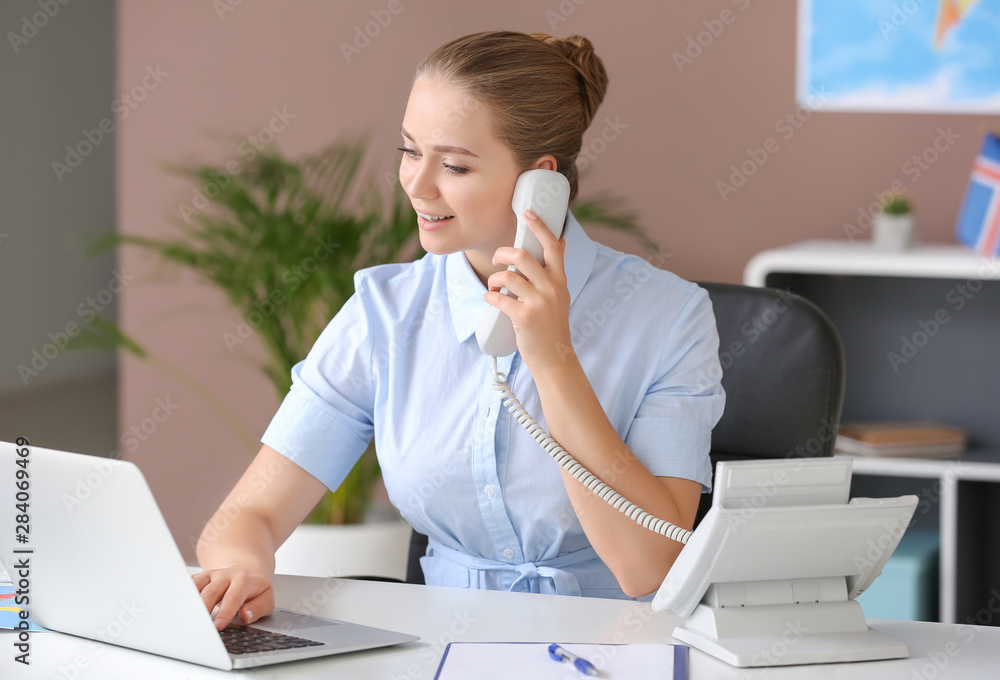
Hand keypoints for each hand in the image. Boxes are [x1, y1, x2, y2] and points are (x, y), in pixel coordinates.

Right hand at [192, 566, 274, 630]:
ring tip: (187, 619)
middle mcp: (226, 575)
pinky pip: (189, 585)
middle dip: (204, 610)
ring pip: (197, 588)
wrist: (246, 570)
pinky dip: (184, 595)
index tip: (218, 626)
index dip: (225, 612)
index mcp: (244, 580)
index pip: (233, 597)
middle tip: (200, 627)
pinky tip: (181, 607)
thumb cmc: (255, 589)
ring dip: (192, 604)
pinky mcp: (201, 577)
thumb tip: (245, 616)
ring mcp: (212, 575)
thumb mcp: (266, 599)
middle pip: (211, 593)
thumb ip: (258, 608)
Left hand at [484, 209, 573, 371]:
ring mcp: (538, 303)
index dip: (539, 226)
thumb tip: (562, 242)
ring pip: (508, 276)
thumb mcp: (561, 294)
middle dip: (502, 253)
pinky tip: (490, 299)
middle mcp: (551, 288)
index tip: (527, 213)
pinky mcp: (524, 317)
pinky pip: (499, 298)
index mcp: (559, 280)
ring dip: (494, 279)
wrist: (554, 357)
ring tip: (493, 287)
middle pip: (522, 256)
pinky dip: (490, 297)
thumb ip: (557, 270)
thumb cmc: (553, 325)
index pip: (552, 245)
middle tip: (497, 260)